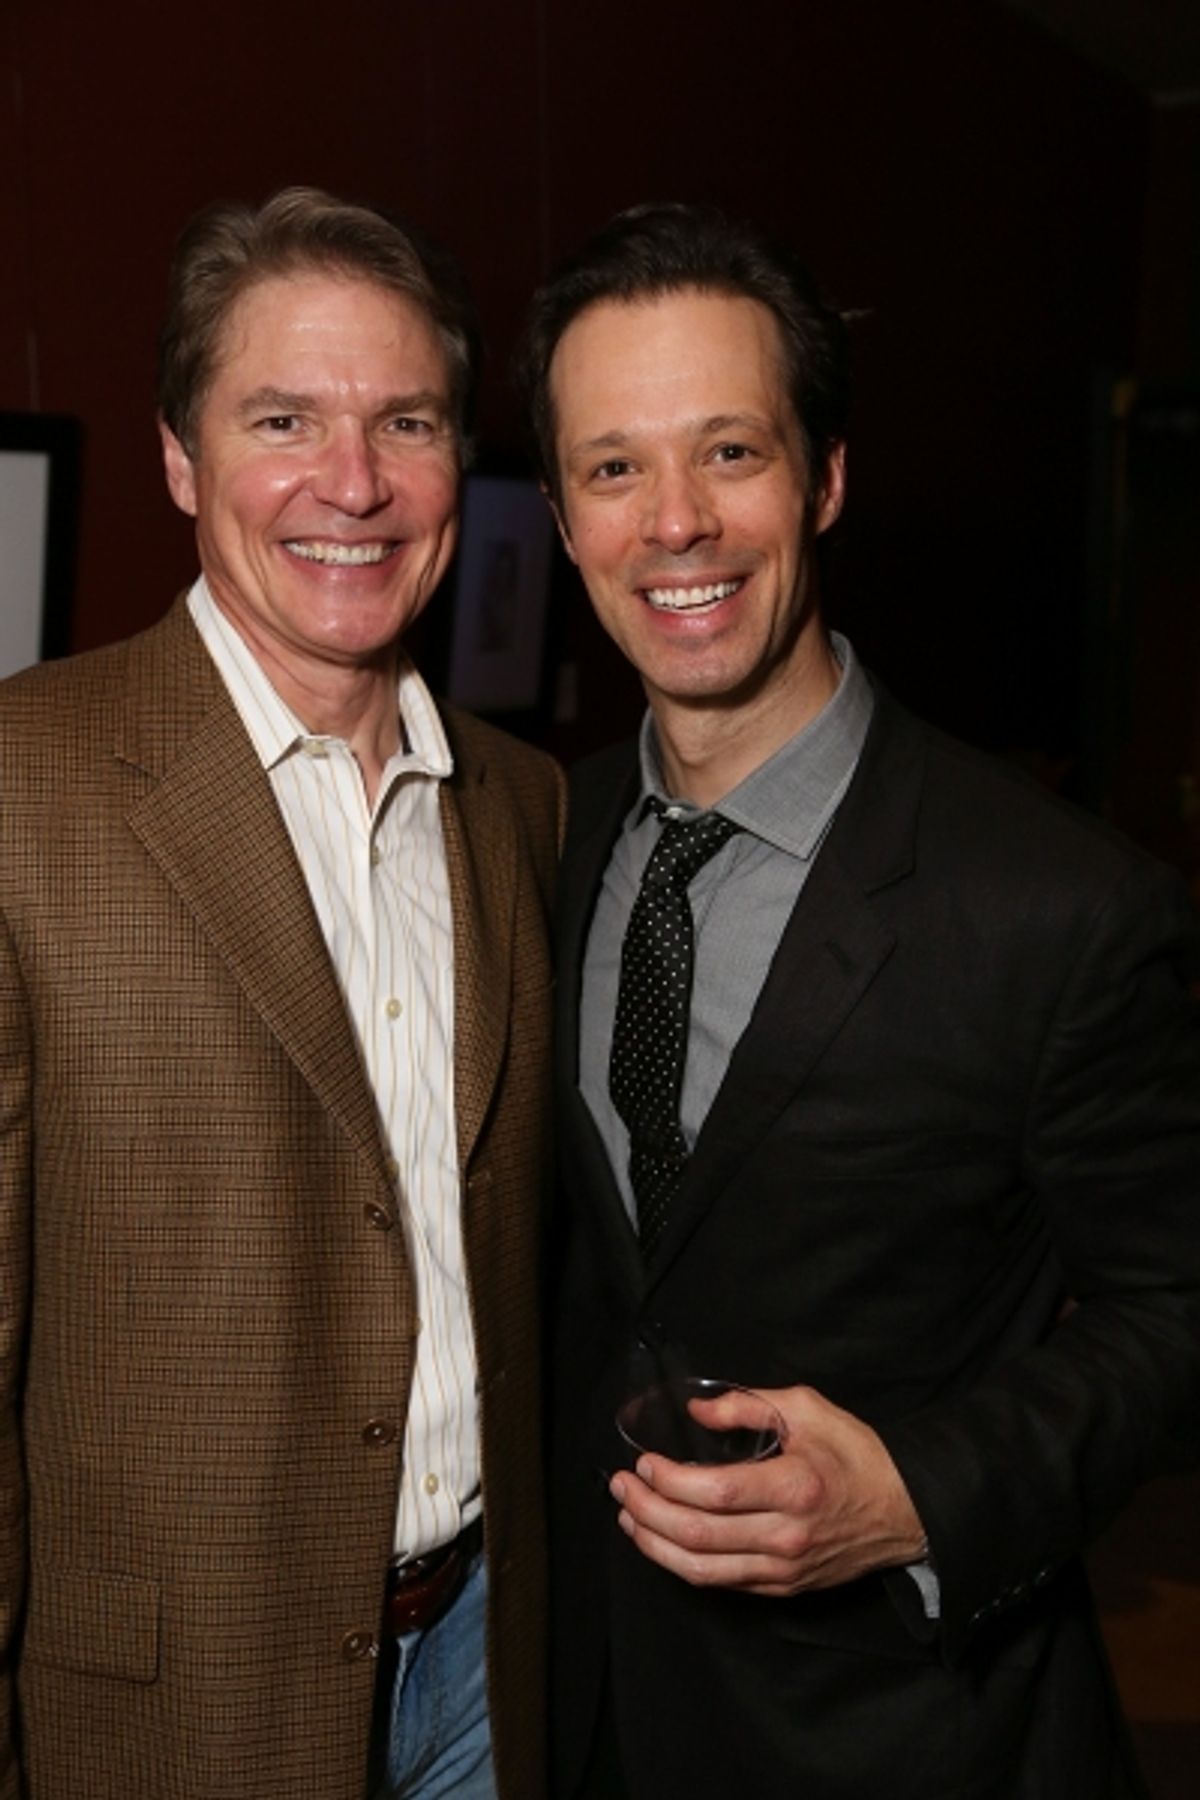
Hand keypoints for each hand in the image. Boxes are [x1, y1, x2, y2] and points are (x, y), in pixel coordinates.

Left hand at [609, 1382, 925, 1594]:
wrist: (905, 1512)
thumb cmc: (858, 1455)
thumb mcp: (808, 1409)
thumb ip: (748, 1405)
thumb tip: (697, 1411)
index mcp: (793, 1486)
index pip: (713, 1493)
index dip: (668, 1481)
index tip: (644, 1462)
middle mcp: (785, 1536)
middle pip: (696, 1535)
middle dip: (645, 1510)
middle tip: (620, 1487)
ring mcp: (782, 1569)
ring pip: (700, 1570)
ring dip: (653, 1544)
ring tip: (628, 1516)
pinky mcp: (782, 1587)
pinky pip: (721, 1582)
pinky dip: (682, 1564)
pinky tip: (662, 1541)